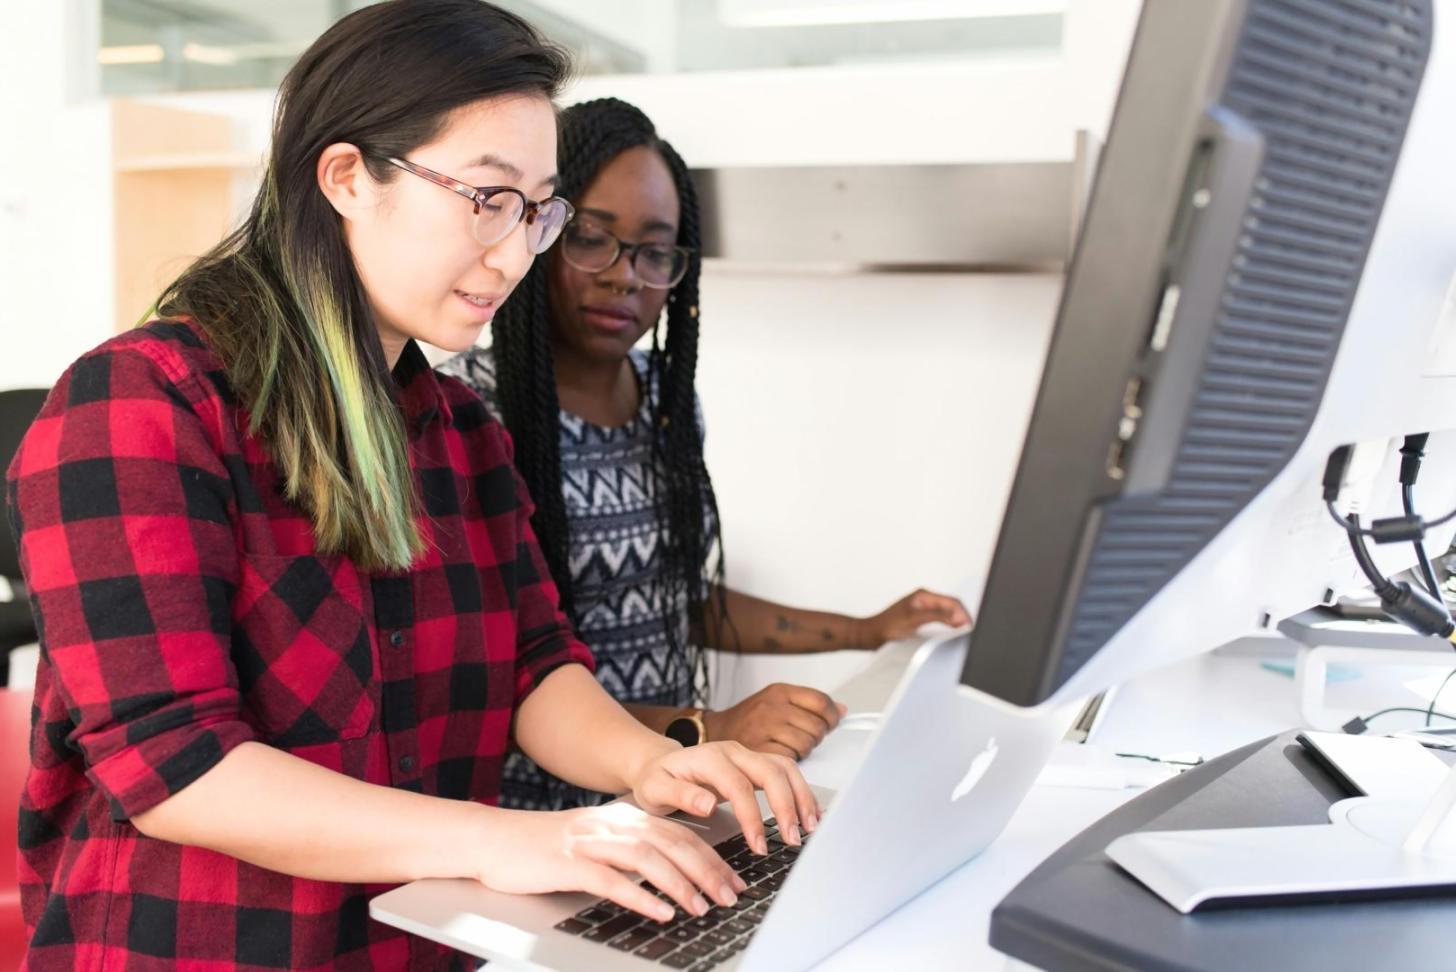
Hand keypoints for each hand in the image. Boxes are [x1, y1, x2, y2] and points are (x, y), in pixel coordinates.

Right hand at [474, 802, 746, 922]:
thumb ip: (631, 849)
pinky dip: (640, 895)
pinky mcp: (569, 864)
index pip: (679, 834)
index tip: (735, 879)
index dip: (711, 856)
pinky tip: (660, 911)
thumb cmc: (546, 848)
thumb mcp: (596, 841)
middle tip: (730, 896)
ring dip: (680, 884)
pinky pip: (612, 880)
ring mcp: (590, 842)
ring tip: (702, 907)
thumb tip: (672, 871)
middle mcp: (612, 825)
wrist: (494, 840)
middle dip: (707, 870)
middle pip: (672, 843)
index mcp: (623, 818)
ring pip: (648, 858)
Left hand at [631, 740, 822, 860]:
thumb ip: (680, 795)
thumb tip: (708, 805)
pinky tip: (808, 813)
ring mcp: (747, 756)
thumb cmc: (657, 779)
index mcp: (709, 758)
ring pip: (785, 768)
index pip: (739, 786)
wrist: (658, 764)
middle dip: (786, 805)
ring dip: (801, 796)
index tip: (758, 845)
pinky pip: (785, 772)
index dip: (752, 816)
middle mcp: (733, 752)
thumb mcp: (655, 789)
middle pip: (771, 771)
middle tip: (792, 838)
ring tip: (810, 827)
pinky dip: (801, 791)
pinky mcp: (755, 765)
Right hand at [704, 683, 845, 759]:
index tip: (832, 723)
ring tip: (790, 748)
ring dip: (804, 751)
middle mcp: (772, 707)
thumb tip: (840, 710)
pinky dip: (789, 763)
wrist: (713, 732)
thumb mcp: (775, 701)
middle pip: (816, 726)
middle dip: (816, 737)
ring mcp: (764, 728)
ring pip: (806, 745)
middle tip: (804, 739)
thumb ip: (808, 704)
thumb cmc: (747, 720)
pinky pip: (789, 759)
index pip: (820, 701)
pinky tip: (780, 757)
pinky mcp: (758, 749)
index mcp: (779, 692)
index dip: (831, 715)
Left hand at [858, 588, 970, 646]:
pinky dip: (948, 625)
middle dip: (962, 617)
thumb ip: (936, 616)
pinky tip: (950, 633)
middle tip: (968, 632)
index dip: (963, 614)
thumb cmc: (885, 627)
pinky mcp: (921, 618)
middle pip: (951, 606)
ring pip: (947, 613)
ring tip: (962, 633)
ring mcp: (923, 608)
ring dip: (956, 621)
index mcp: (923, 595)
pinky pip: (940, 619)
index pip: (952, 601)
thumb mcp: (913, 620)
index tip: (969, 627)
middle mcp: (924, 599)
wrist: (870, 635)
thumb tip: (956, 615)